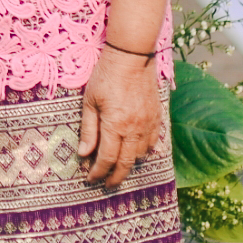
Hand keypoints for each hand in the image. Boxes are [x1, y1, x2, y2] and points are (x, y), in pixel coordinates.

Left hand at [79, 45, 164, 186]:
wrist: (132, 58)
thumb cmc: (105, 76)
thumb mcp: (89, 101)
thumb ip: (88, 129)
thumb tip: (84, 153)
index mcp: (116, 125)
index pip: (107, 158)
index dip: (98, 172)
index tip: (91, 179)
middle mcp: (135, 129)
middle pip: (127, 163)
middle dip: (115, 177)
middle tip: (106, 184)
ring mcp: (149, 124)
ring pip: (141, 155)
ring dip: (129, 164)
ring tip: (117, 167)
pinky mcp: (157, 118)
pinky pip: (153, 143)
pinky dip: (143, 152)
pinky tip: (135, 152)